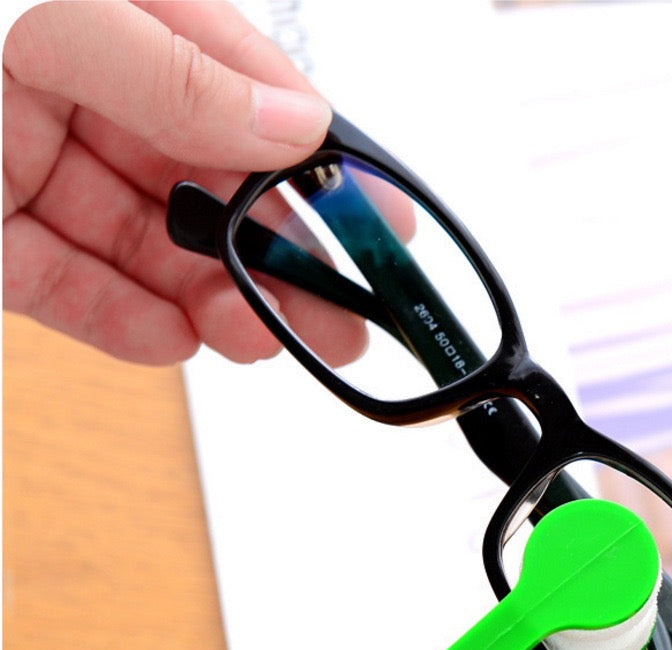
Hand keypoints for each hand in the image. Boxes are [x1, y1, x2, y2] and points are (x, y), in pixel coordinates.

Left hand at [3, 1, 365, 365]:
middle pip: (214, 185)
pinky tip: (174, 338)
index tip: (379, 216)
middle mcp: (85, 106)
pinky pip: (85, 292)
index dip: (320, 155)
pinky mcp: (11, 254)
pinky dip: (131, 322)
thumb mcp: (52, 51)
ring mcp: (45, 182)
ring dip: (217, 300)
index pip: (241, 85)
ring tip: (260, 340)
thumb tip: (293, 124)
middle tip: (341, 314)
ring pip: (160, 249)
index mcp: (114, 31)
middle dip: (281, 255)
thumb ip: (175, 74)